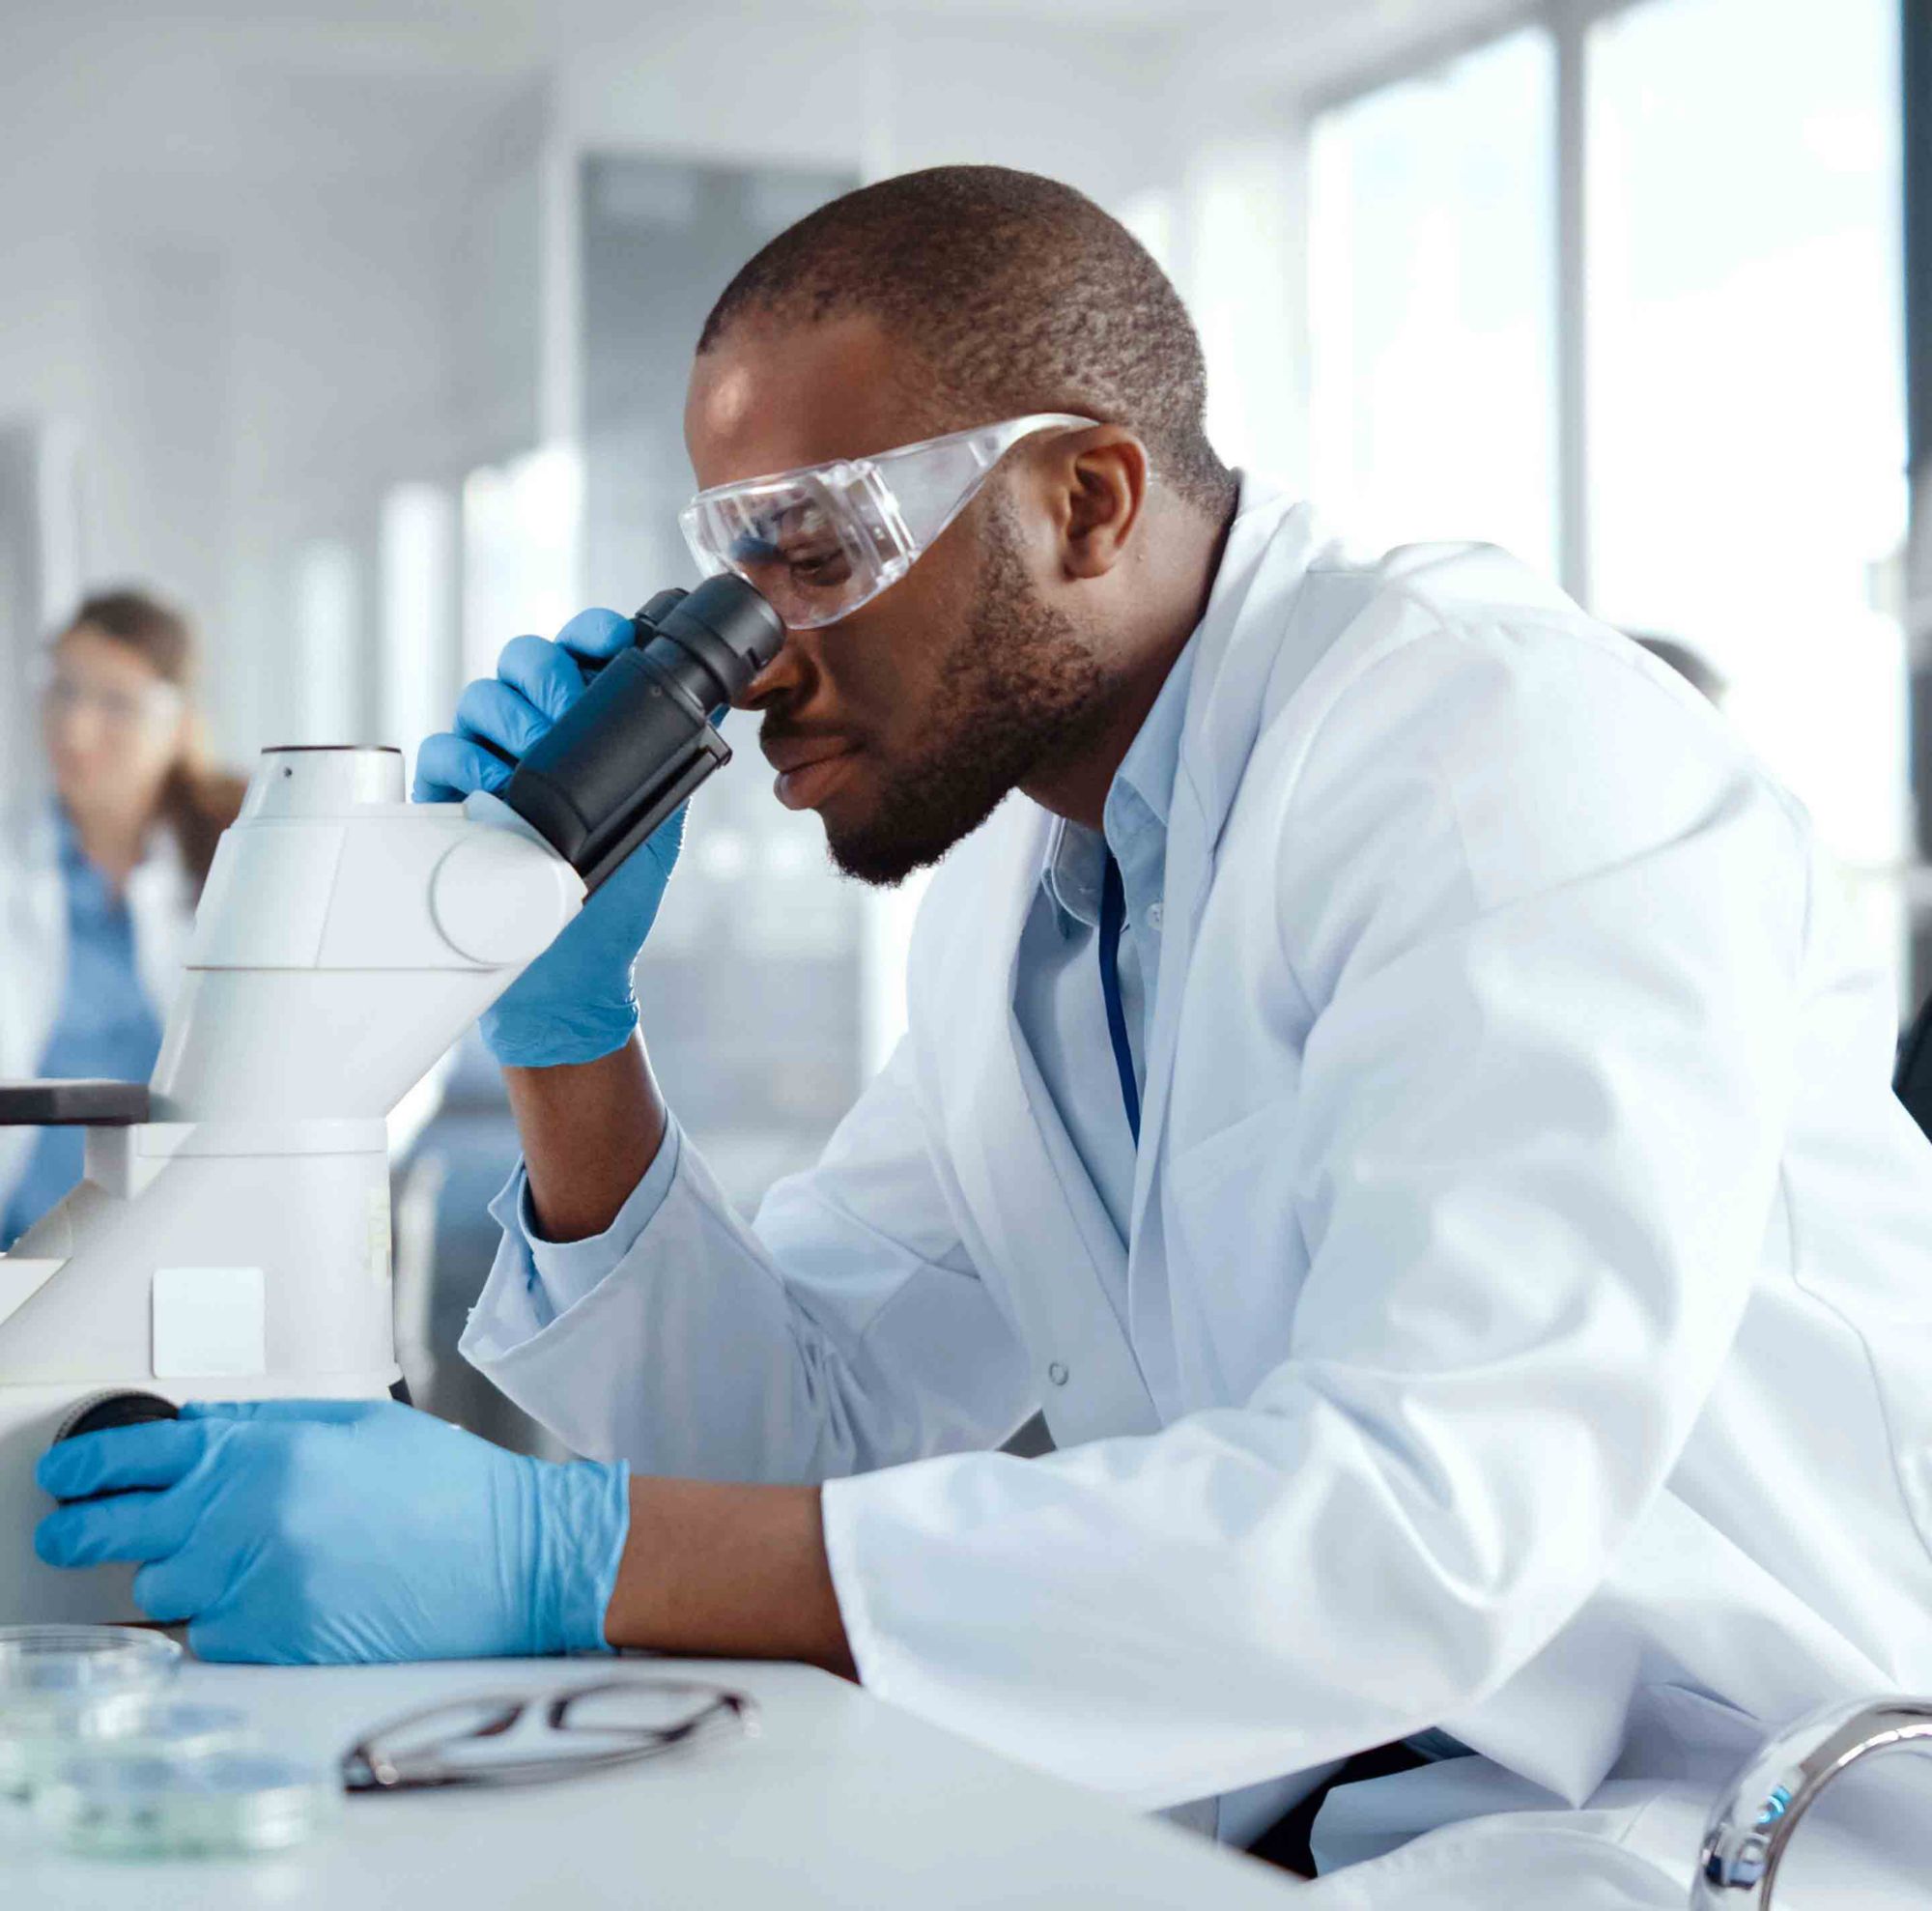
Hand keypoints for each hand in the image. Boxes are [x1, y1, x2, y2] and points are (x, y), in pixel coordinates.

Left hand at [34, 1400, 629, 1664]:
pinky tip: (277, 1598)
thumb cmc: (452, 1491)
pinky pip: (210, 1636)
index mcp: (274, 1452)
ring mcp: (259, 1586)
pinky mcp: (275, 1644)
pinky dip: (226, 1620)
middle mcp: (254, 1518)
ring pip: (164, 1586)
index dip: (92, 1465)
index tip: (66, 1474)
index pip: (147, 1454)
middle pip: (124, 1529)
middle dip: (85, 1530)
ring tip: (232, 1560)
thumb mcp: (364, 1427)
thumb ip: (271, 1424)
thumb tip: (196, 1427)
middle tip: (67, 1532)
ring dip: (181, 1573)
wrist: (515, 1561)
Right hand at [414, 607, 685, 1067]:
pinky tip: (492, 788)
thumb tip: (703, 708)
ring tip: (531, 757)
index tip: (611, 641)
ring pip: (479, 698)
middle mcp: (532, 735)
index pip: (581, 653)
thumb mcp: (657, 825)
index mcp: (584, 729)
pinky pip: (439, 751)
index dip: (591, 634)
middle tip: (564, 707)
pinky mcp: (446, 799)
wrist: (569, 974)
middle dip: (545, 671)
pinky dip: (464, 761)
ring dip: (507, 717)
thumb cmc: (613, 899)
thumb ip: (668, 765)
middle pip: (522, 660)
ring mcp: (486, 763)